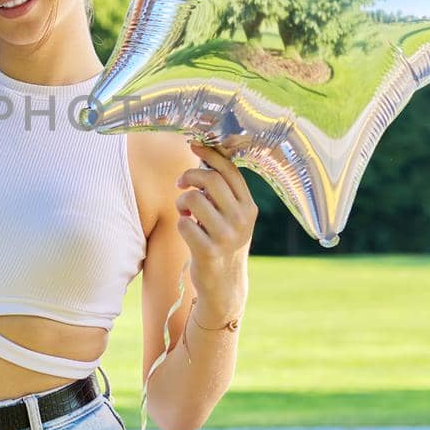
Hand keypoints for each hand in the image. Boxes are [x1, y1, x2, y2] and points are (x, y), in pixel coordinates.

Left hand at [175, 139, 258, 318]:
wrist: (224, 284)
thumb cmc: (222, 241)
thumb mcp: (232, 216)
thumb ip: (222, 191)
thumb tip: (202, 155)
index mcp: (249, 207)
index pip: (230, 171)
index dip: (210, 154)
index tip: (193, 145)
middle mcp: (242, 220)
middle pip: (210, 180)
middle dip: (189, 176)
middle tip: (181, 183)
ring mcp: (226, 237)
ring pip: (193, 199)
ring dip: (182, 202)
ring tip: (185, 212)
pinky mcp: (208, 252)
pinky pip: (183, 224)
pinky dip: (180, 223)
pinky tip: (187, 232)